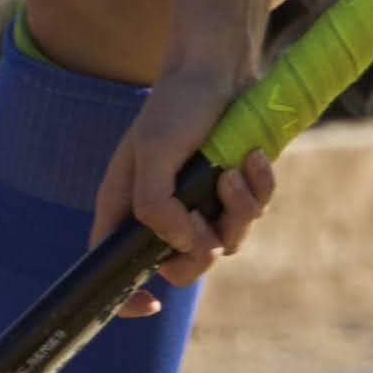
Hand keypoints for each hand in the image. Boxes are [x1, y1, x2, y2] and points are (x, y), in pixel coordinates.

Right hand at [88, 69, 277, 310]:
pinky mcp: (234, 189)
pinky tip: (255, 158)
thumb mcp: (154, 152)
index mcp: (127, 206)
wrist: (219, 66)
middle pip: (183, 265)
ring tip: (235, 171)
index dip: (126, 296)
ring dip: (237, 209)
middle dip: (203, 247)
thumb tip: (184, 246)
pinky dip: (259, 188)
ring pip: (226, 240)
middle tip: (209, 219)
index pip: (113, 266)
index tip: (151, 306)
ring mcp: (200, 202)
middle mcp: (162, 211)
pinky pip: (253, 211)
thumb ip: (158, 206)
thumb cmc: (176, 105)